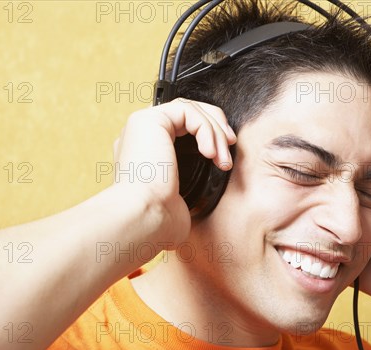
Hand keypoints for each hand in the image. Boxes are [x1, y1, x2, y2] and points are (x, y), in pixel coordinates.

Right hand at [113, 98, 236, 245]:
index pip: (180, 128)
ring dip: (215, 131)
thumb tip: (208, 179)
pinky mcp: (148, 120)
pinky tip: (210, 154)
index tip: (223, 157)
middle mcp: (140, 136)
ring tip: (223, 160)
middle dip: (215, 127)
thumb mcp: (180, 198)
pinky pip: (188, 112)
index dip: (206, 134)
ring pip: (190, 110)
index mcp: (144, 152)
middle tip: (230, 146)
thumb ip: (190, 180)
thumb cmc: (158, 219)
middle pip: (186, 113)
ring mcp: (141, 126)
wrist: (144, 219)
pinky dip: (206, 130)